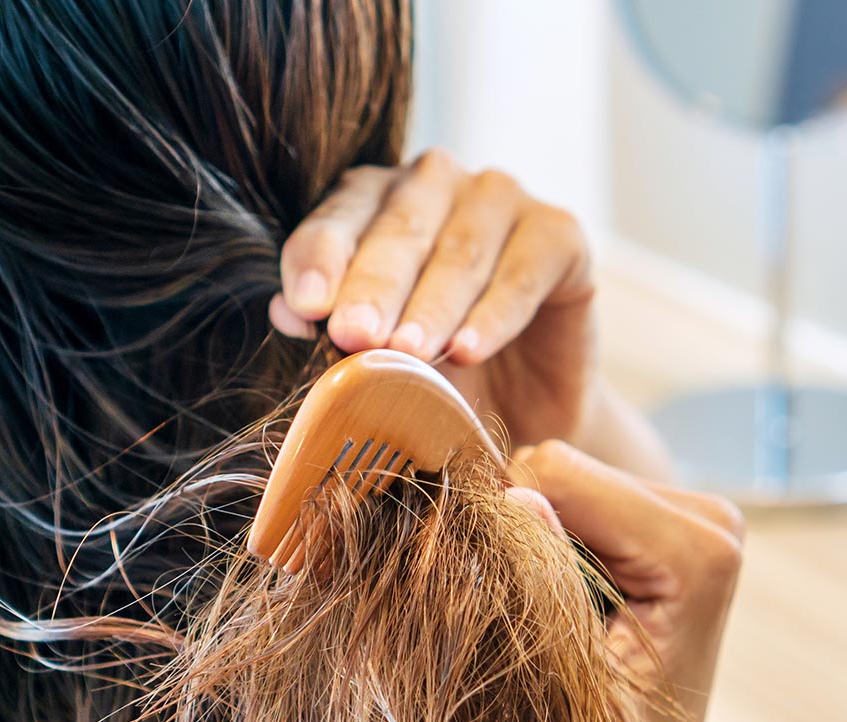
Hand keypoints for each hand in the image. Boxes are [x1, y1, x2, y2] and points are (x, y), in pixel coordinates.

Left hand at [271, 150, 596, 447]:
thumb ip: (332, 328)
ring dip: (432, 305)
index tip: (306, 306)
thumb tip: (286, 310)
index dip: (320, 258)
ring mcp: (501, 199)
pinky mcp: (559, 233)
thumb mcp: (379, 358)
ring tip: (408, 353)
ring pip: (460, 250)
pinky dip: (496, 312)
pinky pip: (524, 270)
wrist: (526, 412)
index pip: (339, 217)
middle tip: (354, 335)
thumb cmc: (439, 374)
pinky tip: (471, 348)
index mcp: (375, 200)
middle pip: (399, 228)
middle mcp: (436, 184)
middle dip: (374, 286)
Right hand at [511, 442, 761, 721]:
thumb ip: (544, 585)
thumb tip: (514, 496)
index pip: (556, 473)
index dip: (504, 527)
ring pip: (557, 478)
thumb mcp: (564, 682)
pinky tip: (563, 605)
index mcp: (701, 550)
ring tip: (550, 621)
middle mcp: (712, 519)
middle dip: (522, 531)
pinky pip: (570, 497)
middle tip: (529, 620)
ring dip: (532, 540)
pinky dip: (547, 541)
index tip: (500, 604)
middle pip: (558, 467)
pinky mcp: (668, 524)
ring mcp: (694, 517)